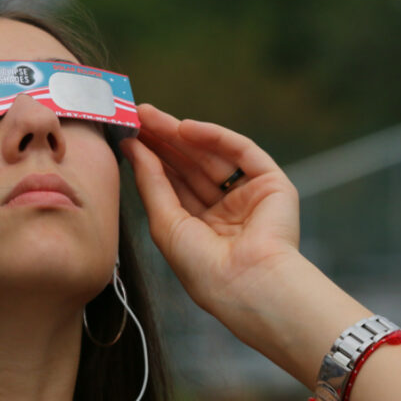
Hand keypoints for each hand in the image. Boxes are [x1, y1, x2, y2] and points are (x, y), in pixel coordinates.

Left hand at [122, 103, 300, 315]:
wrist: (246, 284)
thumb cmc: (203, 268)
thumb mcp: (165, 223)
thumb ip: (150, 183)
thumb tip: (132, 148)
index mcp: (201, 227)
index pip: (174, 183)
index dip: (151, 158)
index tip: (127, 135)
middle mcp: (225, 210)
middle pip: (190, 165)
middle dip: (163, 141)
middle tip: (137, 116)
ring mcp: (249, 195)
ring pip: (211, 155)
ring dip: (181, 134)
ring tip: (151, 117)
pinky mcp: (272, 184)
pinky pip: (241, 151)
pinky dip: (215, 137)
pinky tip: (186, 128)